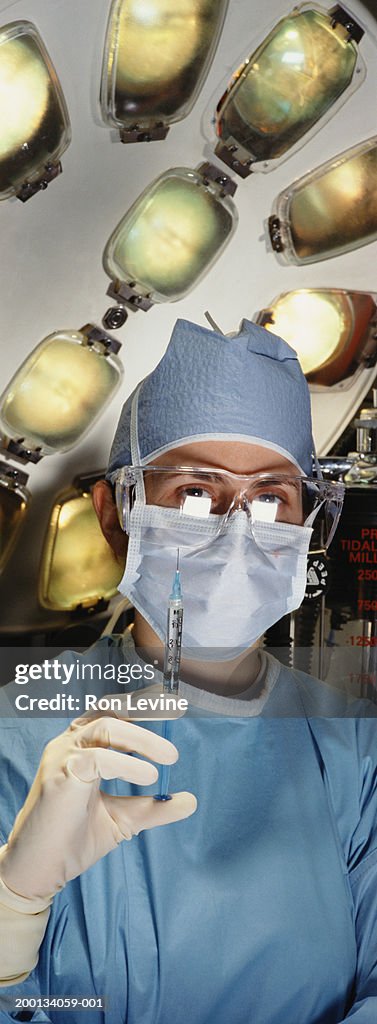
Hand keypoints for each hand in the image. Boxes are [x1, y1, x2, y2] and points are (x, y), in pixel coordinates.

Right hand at [0, 688, 195, 900]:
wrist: (42, 869)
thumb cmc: (73, 839)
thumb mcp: (123, 819)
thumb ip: (153, 807)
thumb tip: (190, 800)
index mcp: (81, 748)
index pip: (111, 713)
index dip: (141, 706)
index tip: (172, 706)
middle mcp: (70, 745)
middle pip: (110, 712)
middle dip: (146, 712)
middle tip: (175, 716)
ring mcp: (63, 756)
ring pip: (105, 726)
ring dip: (142, 738)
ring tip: (169, 757)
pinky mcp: (61, 775)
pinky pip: (98, 758)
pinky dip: (127, 765)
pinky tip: (148, 776)